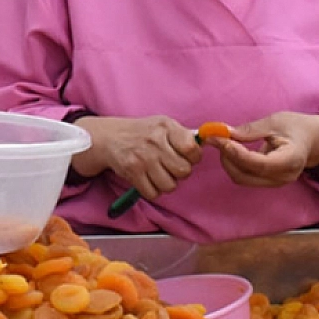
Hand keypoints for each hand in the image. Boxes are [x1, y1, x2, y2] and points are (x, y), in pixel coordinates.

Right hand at [72, 115, 202, 200]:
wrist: (111, 137)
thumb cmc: (143, 132)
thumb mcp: (164, 125)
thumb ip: (184, 135)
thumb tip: (207, 144)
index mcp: (166, 127)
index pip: (192, 149)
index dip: (193, 157)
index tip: (186, 156)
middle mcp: (155, 142)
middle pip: (183, 171)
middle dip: (180, 172)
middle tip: (171, 167)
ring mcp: (143, 158)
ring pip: (170, 185)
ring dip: (167, 183)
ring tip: (159, 174)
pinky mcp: (132, 172)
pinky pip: (153, 193)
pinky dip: (153, 191)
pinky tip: (149, 180)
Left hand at [214, 111, 318, 187]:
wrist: (313, 140)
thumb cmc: (296, 127)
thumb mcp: (276, 121)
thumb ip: (251, 130)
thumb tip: (225, 133)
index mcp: (291, 159)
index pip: (259, 164)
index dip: (236, 153)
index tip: (220, 139)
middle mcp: (283, 176)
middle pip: (245, 175)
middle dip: (228, 157)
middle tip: (218, 138)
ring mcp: (276, 182)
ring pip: (242, 178)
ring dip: (228, 161)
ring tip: (225, 142)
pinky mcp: (268, 182)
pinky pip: (245, 177)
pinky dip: (234, 164)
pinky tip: (232, 149)